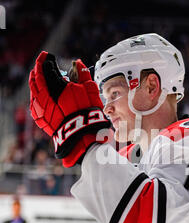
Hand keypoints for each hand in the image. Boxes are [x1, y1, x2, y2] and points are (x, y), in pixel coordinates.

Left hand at [29, 51, 110, 166]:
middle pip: (36, 79)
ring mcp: (41, 108)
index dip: (45, 60)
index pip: (46, 68)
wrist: (83, 136)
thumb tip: (78, 63)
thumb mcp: (90, 89)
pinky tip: (39, 95)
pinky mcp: (41, 119)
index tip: (48, 56)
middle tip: (42, 65)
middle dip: (38, 69)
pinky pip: (34, 104)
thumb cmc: (89, 112)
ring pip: (33, 91)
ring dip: (35, 82)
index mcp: (56, 86)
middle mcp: (45, 96)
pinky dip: (36, 96)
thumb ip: (83, 74)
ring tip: (39, 78)